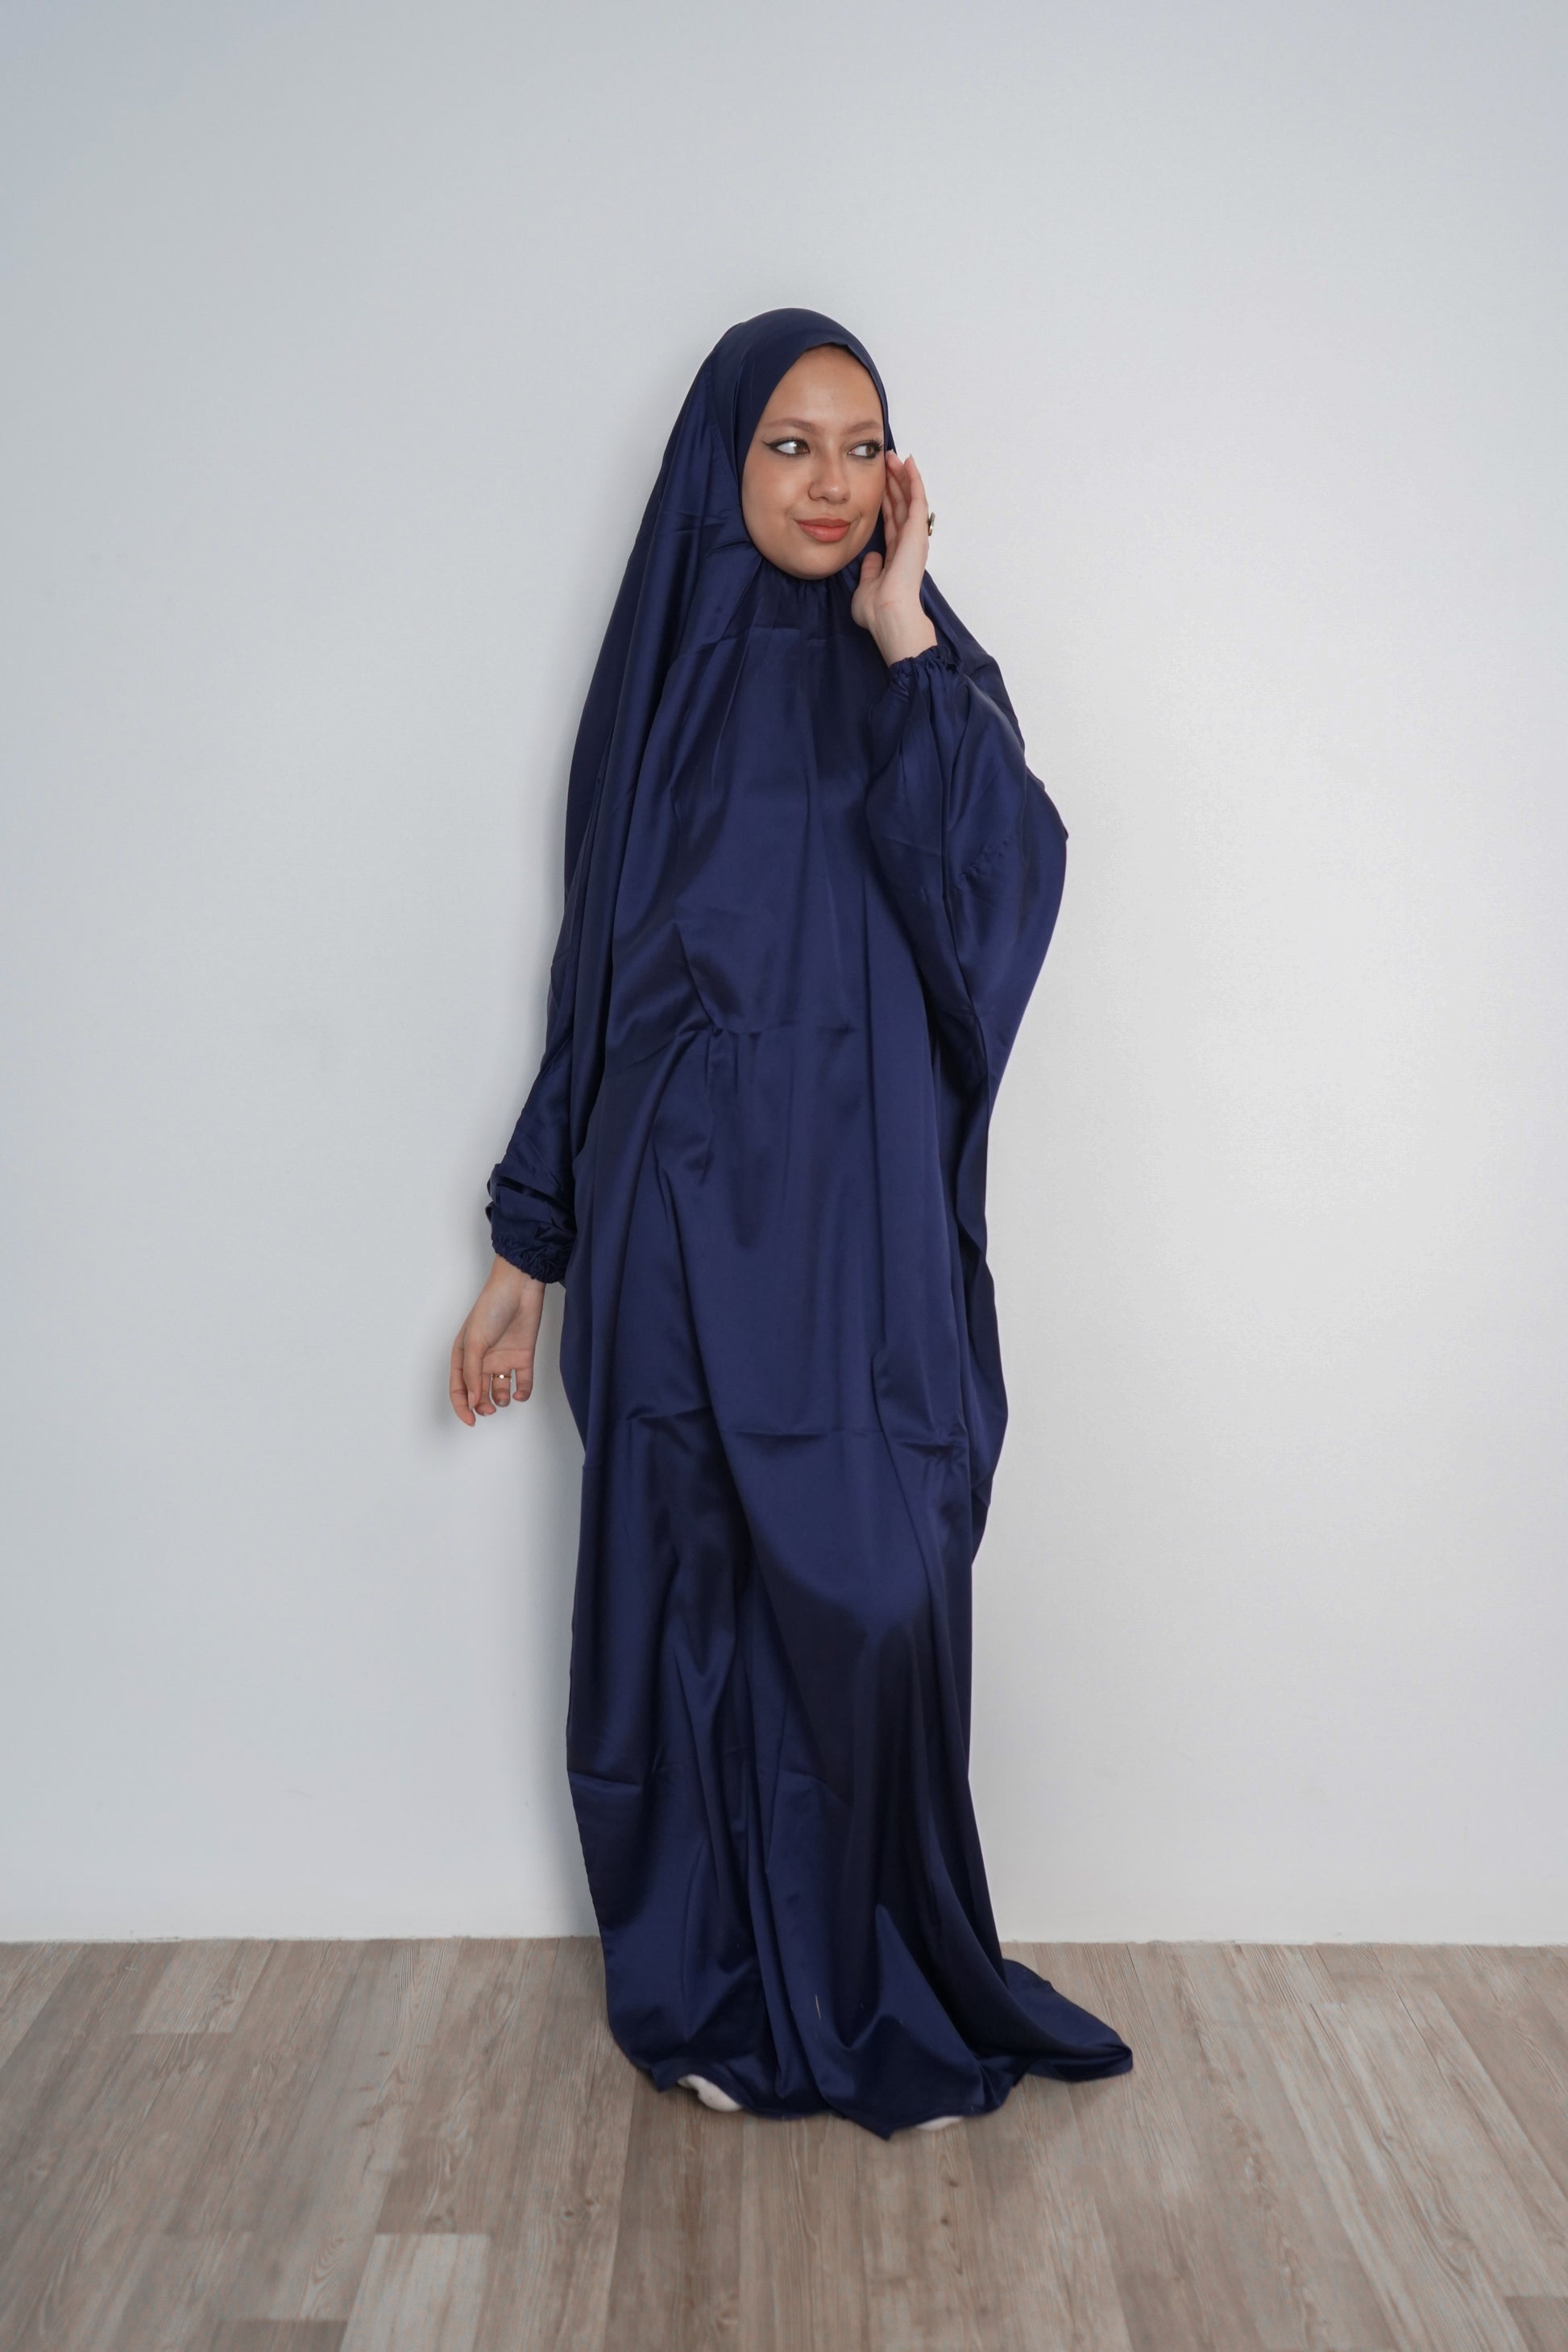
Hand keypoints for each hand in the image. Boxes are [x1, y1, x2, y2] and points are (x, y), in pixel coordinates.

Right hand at [449, 1256, 545, 1423]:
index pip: (458, 1389)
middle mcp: (482, 1360)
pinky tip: (520, 1393)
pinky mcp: (523, 1356)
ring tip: (503, 1397)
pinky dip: (523, 1392)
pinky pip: (523, 1381)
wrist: (519, 1288)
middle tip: (489, 1410)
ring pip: (499, 1390)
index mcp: (464, 1355)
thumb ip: (472, 1373)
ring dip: (501, 1399)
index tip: (471, 1420)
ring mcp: (503, 1359)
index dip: (462, 1407)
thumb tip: (472, 1401)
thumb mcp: (475, 1342)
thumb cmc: (490, 1308)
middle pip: (478, 1392)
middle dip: (482, 1406)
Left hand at [851, 451, 938, 665]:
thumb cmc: (877, 610)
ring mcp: (914, 537)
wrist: (888, 615)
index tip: (880, 485)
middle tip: (888, 462)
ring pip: (909, 499)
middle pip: (901, 506)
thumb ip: (869, 572)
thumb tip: (871, 560)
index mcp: (897, 556)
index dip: (887, 502)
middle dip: (895, 483)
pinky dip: (913, 480)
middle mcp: (908, 544)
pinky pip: (916, 499)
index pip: (892, 522)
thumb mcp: (866, 587)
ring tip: (896, 457)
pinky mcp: (917, 531)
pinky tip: (909, 463)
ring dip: (904, 477)